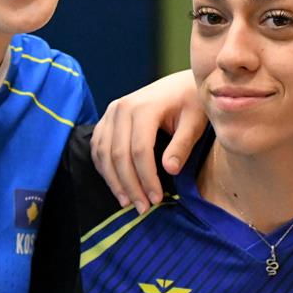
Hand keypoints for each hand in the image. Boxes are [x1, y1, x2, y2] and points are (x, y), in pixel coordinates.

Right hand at [91, 70, 205, 212]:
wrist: (180, 85)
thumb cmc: (191, 103)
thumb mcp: (195, 122)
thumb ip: (182, 145)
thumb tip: (169, 170)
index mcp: (144, 107)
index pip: (140, 150)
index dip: (146, 178)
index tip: (156, 199)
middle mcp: (122, 108)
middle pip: (119, 155)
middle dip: (130, 185)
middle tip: (142, 208)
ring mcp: (111, 112)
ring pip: (104, 153)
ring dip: (114, 181)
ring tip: (128, 202)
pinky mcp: (107, 119)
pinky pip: (98, 147)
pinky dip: (104, 168)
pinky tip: (116, 185)